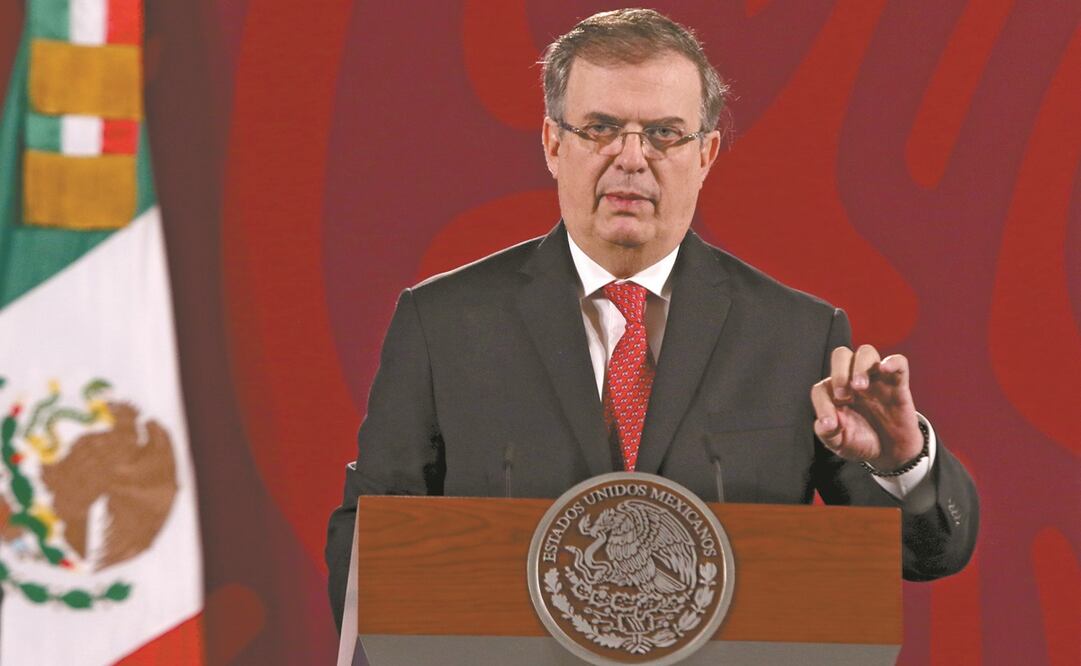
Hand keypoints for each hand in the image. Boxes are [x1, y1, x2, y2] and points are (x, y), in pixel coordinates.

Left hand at [810, 345, 923, 471]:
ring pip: (866, 353)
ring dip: (860, 366)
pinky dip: (893, 362)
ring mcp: (875, 380)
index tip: (831, 424)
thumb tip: (824, 423)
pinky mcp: (897, 384)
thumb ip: (828, 434)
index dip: (822, 404)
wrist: (890, 452)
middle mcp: (852, 381)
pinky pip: (899, 362)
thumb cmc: (861, 442)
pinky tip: (885, 368)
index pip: (822, 387)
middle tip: (843, 396)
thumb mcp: (840, 444)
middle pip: (841, 356)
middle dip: (839, 372)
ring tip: (860, 387)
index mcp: (834, 393)